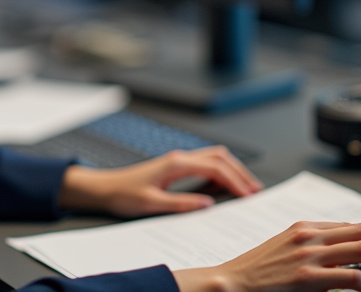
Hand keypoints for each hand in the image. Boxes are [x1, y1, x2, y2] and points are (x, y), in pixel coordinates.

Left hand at [57, 146, 262, 217]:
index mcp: (176, 163)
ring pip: (214, 158)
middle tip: (255, 190)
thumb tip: (208, 204)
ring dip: (232, 170)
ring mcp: (178, 161)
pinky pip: (205, 165)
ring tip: (245, 187)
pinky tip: (224, 186)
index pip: (215, 168)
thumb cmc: (124, 194)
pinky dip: (220, 172)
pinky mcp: (176, 167)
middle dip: (240, 172)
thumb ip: (181, 203)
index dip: (235, 180)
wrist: (105, 188)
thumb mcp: (151, 203)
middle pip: (220, 157)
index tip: (248, 194)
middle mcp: (179, 158)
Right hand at [173, 221, 360, 291]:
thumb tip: (347, 259)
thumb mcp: (285, 250)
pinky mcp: (307, 277)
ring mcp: (308, 255)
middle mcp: (309, 235)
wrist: (229, 283)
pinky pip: (353, 278)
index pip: (354, 225)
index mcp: (304, 227)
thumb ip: (313, 248)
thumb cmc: (255, 273)